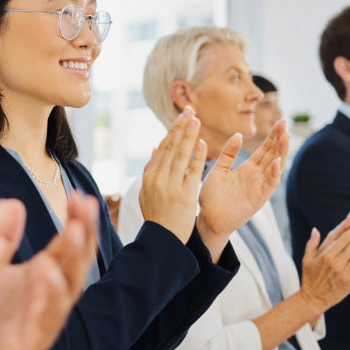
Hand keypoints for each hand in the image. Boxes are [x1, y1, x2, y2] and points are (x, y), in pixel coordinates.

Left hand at [0, 191, 98, 349]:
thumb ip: (5, 237)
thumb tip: (13, 203)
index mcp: (45, 272)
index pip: (69, 242)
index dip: (77, 219)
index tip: (80, 194)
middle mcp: (51, 292)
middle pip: (77, 259)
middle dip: (83, 232)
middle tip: (86, 207)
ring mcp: (46, 316)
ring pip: (68, 287)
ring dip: (72, 259)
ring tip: (73, 232)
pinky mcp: (34, 339)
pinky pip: (47, 317)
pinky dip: (50, 296)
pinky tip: (48, 275)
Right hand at [139, 105, 207, 243]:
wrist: (162, 240)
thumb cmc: (157, 216)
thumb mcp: (146, 193)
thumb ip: (150, 169)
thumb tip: (155, 147)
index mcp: (149, 176)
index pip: (163, 148)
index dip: (173, 131)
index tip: (182, 117)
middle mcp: (158, 178)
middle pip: (171, 147)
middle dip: (181, 127)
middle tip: (189, 109)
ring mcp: (171, 186)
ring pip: (181, 155)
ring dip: (188, 135)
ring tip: (195, 119)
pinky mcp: (185, 194)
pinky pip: (192, 171)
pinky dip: (197, 156)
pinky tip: (202, 142)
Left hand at [197, 120, 288, 254]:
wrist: (208, 219)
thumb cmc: (211, 197)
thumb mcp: (219, 170)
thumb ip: (228, 154)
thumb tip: (238, 135)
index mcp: (247, 169)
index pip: (264, 149)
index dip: (272, 136)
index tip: (280, 121)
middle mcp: (256, 177)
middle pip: (272, 155)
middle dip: (279, 140)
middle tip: (285, 123)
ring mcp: (259, 188)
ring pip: (275, 168)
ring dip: (280, 153)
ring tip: (285, 137)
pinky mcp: (258, 200)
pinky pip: (269, 186)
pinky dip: (274, 174)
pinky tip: (275, 161)